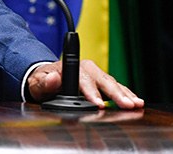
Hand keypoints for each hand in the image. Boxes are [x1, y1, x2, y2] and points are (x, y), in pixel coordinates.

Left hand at [27, 59, 143, 108]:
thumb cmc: (43, 81)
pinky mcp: (102, 82)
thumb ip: (43, 82)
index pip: (82, 80)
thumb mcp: (37, 83)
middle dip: (115, 93)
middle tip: (126, 105)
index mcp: (70, 68)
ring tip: (136, 104)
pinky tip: (136, 101)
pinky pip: (116, 87)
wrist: (47, 77)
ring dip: (124, 94)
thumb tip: (53, 78)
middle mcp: (86, 69)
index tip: (98, 104)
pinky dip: (126, 93)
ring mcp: (96, 75)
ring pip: (112, 83)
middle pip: (102, 81)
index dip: (91, 92)